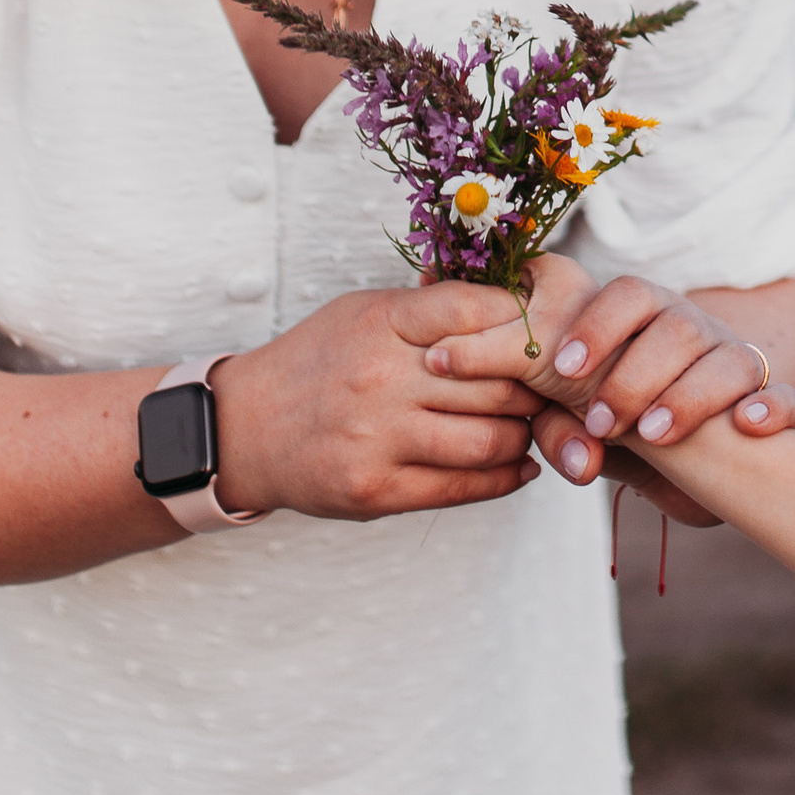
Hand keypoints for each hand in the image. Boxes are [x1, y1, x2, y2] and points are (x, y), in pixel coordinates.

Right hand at [210, 272, 544, 520]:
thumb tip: (513, 303)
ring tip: (529, 427)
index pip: (476, 310)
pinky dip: (505, 478)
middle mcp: (382, 379)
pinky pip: (464, 487)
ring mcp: (379, 438)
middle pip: (498, 381)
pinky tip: (519, 465)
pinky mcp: (376, 491)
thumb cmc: (316, 363)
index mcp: (382, 324)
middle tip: (551, 388)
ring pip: (492, 439)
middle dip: (535, 386)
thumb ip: (430, 309)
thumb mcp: (363, 314)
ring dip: (524, 435)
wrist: (243, 429)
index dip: (521, 323)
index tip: (541, 333)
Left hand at [423, 263, 794, 518]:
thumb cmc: (623, 412)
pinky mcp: (767, 396)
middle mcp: (686, 325)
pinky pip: (777, 393)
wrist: (704, 436)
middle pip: (667, 319)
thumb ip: (555, 419)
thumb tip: (550, 446)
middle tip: (599, 418)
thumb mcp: (581, 413)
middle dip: (630, 368)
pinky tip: (746, 428)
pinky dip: (767, 406)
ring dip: (684, 393)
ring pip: (720, 354)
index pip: (618, 295)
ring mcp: (730, 356)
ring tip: (651, 434)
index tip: (560, 368)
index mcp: (636, 315)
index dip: (590, 325)